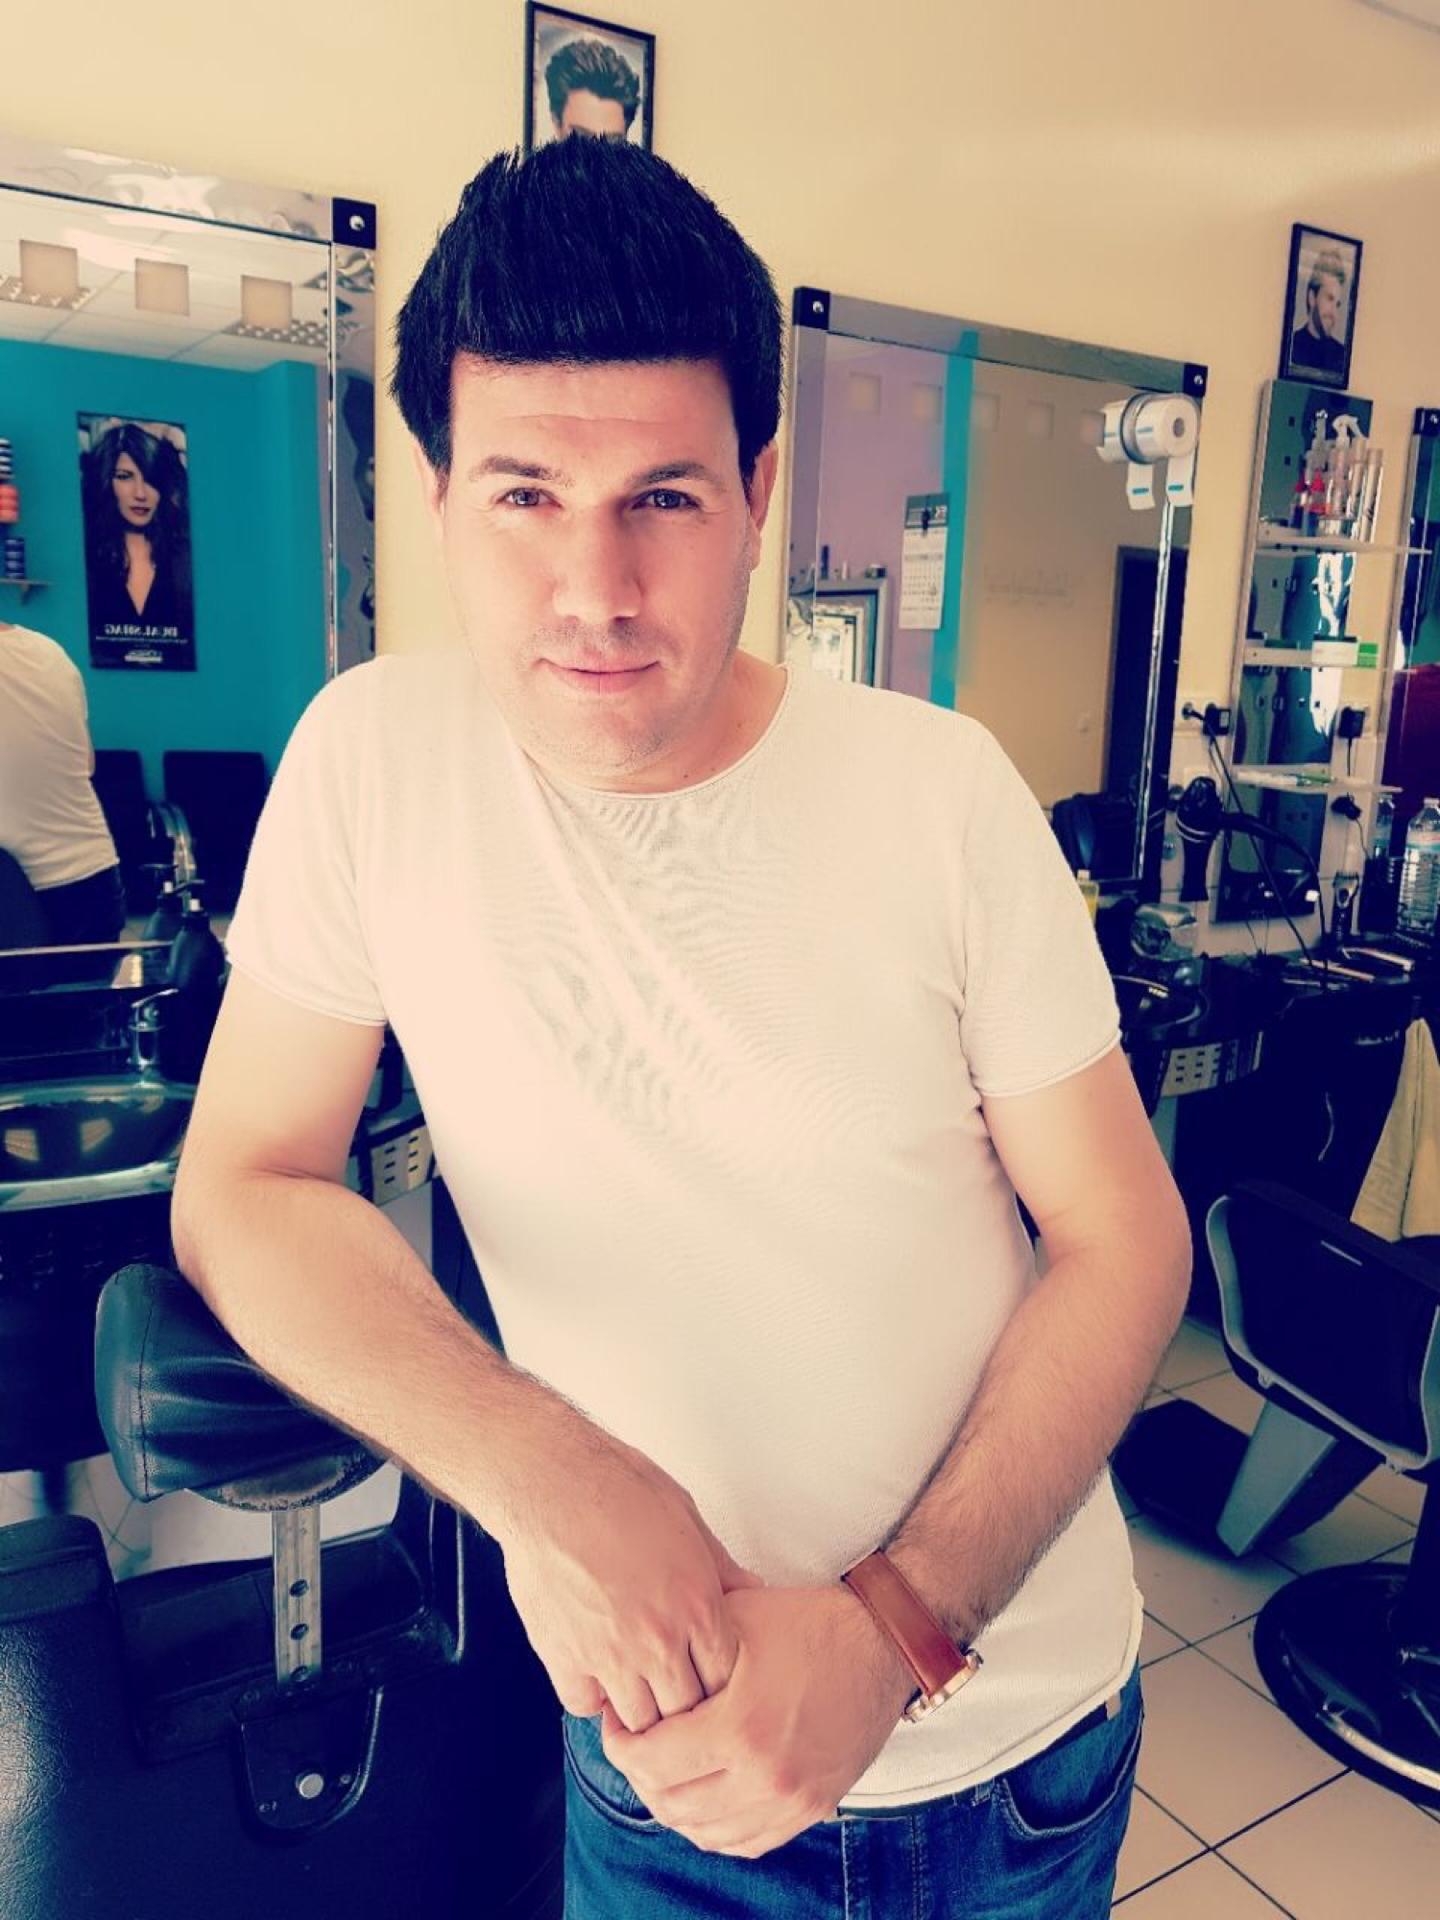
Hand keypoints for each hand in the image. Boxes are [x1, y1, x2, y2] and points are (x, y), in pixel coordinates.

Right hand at [497, 1413, 762, 1732]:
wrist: (554, 1485)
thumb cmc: (621, 1490)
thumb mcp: (687, 1517)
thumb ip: (721, 1566)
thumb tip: (752, 1591)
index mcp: (697, 1606)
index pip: (726, 1680)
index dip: (719, 1683)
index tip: (706, 1675)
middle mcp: (659, 1640)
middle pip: (686, 1711)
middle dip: (684, 1705)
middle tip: (673, 1689)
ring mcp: (610, 1655)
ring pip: (638, 1720)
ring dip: (640, 1708)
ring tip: (637, 1687)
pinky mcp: (564, 1657)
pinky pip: (585, 1705)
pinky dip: (592, 1696)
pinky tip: (595, 1672)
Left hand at [601, 1584, 915, 1857]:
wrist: (880, 1645)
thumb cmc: (807, 1623)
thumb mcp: (735, 1619)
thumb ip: (683, 1648)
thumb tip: (633, 1667)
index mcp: (740, 1728)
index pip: (649, 1762)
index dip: (619, 1743)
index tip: (617, 1720)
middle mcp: (764, 1777)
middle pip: (670, 1804)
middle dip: (640, 1775)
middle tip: (634, 1742)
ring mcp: (790, 1801)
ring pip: (703, 1832)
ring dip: (673, 1804)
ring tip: (665, 1766)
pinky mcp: (810, 1810)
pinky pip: (743, 1842)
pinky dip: (713, 1825)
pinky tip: (703, 1793)